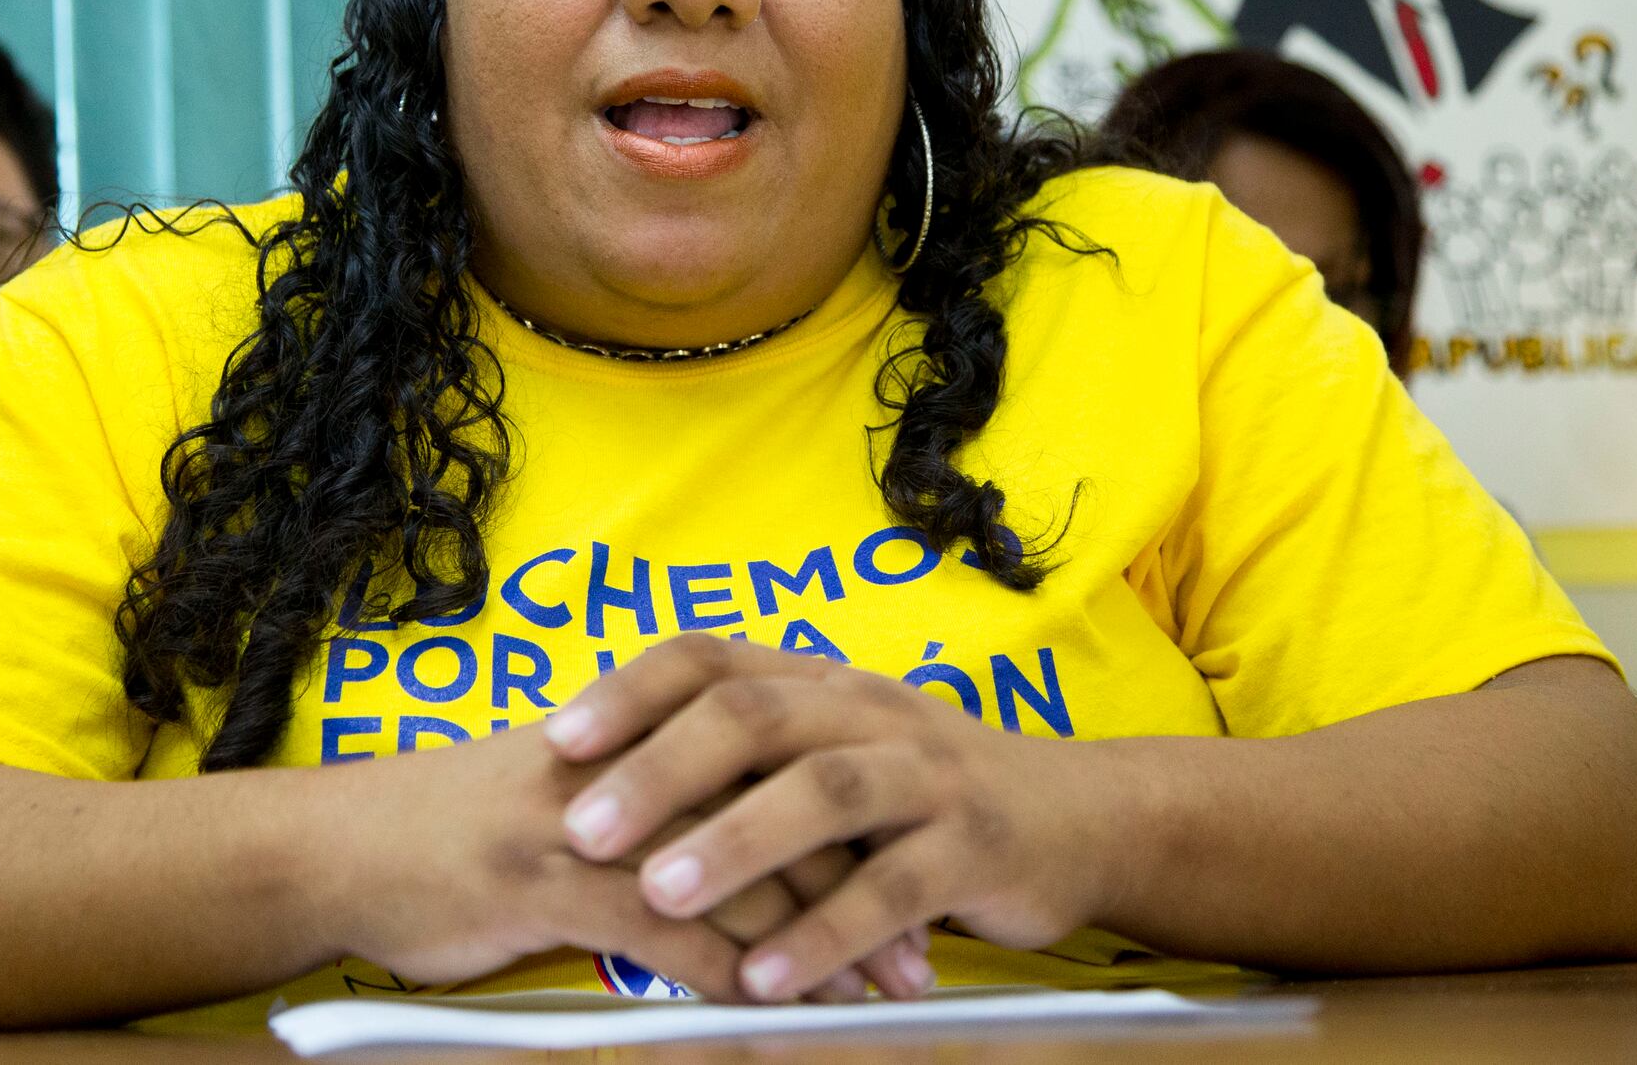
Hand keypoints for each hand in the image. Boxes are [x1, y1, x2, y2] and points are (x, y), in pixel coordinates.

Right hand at [319, 721, 878, 1000]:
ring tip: (878, 995)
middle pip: (775, 816)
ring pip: (736, 876)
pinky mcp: (545, 881)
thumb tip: (730, 866)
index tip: (905, 877)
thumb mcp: (559, 803)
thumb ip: (644, 817)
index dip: (846, 826)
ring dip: (817, 944)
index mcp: (631, 730)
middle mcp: (619, 761)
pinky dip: (730, 972)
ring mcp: (583, 818)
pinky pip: (663, 929)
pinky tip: (776, 1006)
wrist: (336, 851)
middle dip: (858, 888)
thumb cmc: (448, 839)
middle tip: (920, 951)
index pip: (770, 765)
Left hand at [544, 634, 1126, 1001]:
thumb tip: (603, 784)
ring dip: (734, 845)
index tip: (555, 739)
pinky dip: (823, 933)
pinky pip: (891, 887)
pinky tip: (767, 977)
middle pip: (754, 716)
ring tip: (661, 895)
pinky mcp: (975, 847)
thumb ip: (743, 764)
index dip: (630, 692)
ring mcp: (926, 774)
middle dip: (660, 771)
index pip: (710, 658)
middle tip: (583, 828)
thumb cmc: (922, 795)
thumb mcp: (832, 755)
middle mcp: (867, 710)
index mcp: (819, 682)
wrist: (1080, 818)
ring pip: (822, 793)